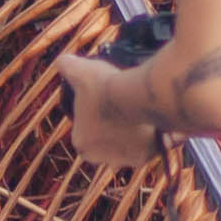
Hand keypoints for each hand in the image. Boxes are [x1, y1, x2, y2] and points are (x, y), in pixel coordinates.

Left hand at [59, 52, 161, 175]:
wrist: (136, 96)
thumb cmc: (105, 86)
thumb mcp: (80, 70)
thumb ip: (67, 65)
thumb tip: (63, 61)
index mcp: (82, 144)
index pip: (85, 133)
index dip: (93, 118)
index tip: (103, 104)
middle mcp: (102, 159)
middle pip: (107, 143)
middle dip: (113, 130)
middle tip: (121, 109)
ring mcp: (125, 160)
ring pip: (129, 147)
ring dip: (134, 135)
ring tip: (138, 113)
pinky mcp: (146, 157)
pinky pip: (150, 147)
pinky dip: (155, 137)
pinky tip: (156, 121)